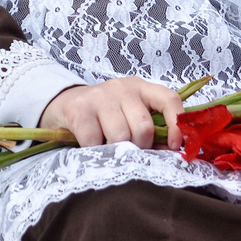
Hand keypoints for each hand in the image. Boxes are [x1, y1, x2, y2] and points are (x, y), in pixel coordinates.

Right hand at [41, 78, 185, 150]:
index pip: (169, 99)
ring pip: (120, 136)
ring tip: (109, 148)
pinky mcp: (79, 109)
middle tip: (128, 151)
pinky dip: (95, 151)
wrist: (64, 104)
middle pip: (143, 127)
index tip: (175, 146)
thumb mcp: (130, 115)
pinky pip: (95, 141)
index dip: (176, 124)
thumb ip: (151, 131)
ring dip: (116, 151)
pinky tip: (92, 147)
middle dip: (139, 147)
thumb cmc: (104, 116)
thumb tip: (170, 152)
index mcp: (141, 88)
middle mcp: (122, 88)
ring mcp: (100, 96)